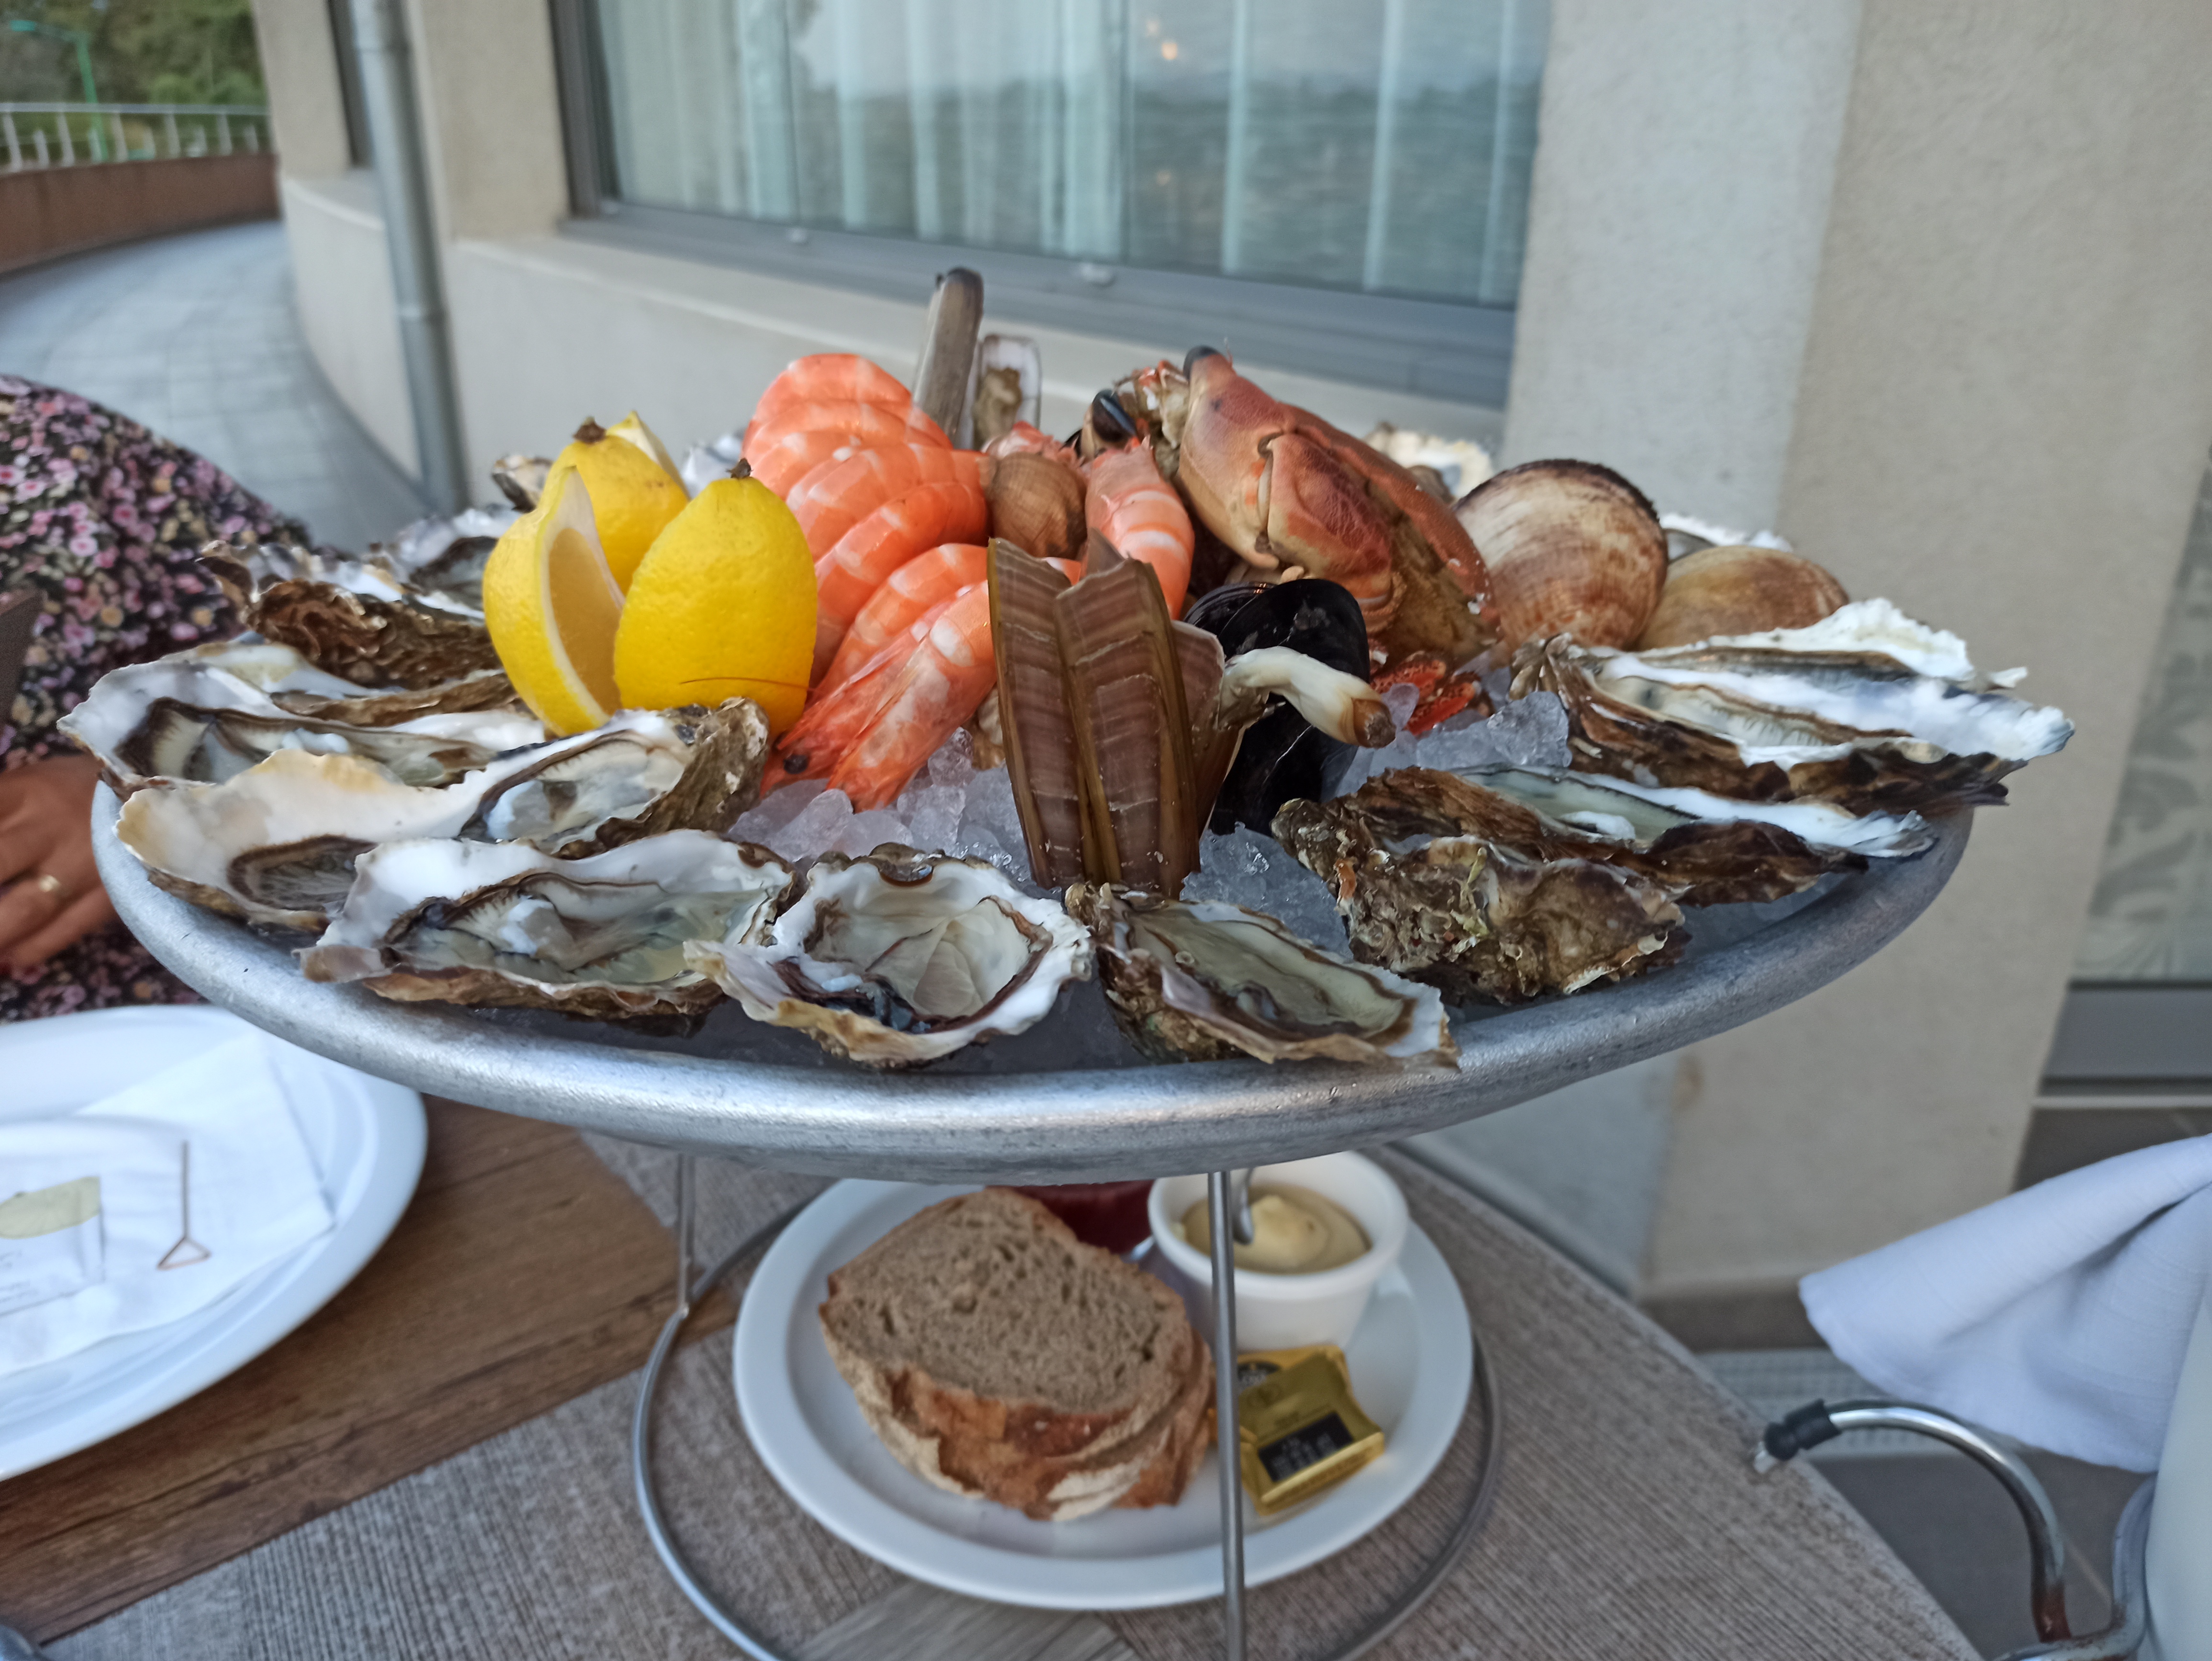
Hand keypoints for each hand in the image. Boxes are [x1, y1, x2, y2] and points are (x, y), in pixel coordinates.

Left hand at [0, 753, 115, 970]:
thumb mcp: (29, 781)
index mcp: (22, 791)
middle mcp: (47, 827)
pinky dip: (31, 950)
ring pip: (22, 909)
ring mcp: (82, 864)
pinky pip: (64, 930)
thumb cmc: (82, 787)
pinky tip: (10, 961)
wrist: (166, 791)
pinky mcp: (111, 893)